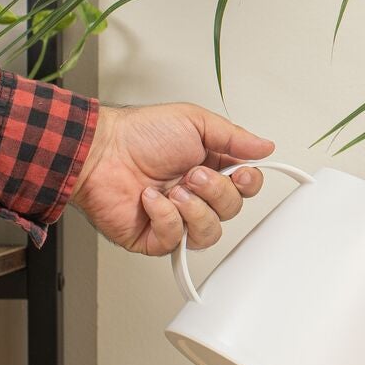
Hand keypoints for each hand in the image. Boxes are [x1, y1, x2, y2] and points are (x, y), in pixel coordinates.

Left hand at [70, 102, 273, 254]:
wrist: (98, 152)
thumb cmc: (138, 134)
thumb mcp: (195, 122)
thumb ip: (234, 137)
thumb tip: (265, 146)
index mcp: (210, 167)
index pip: (246, 188)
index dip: (249, 184)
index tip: (241, 173)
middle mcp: (196, 195)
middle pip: (232, 210)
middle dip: (215, 192)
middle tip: (193, 174)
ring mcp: (177, 218)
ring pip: (210, 233)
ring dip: (195, 210)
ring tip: (174, 190)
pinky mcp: (155, 237)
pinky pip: (176, 242)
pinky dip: (166, 219)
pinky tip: (151, 200)